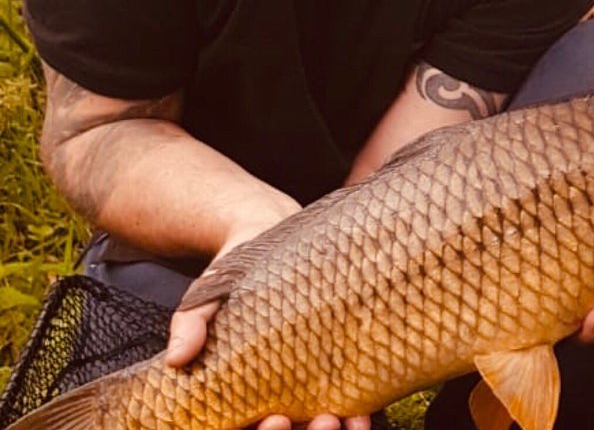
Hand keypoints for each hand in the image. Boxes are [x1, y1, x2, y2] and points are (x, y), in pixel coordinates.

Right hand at [165, 208, 374, 428]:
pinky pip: (344, 410)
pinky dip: (353, 423)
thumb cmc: (233, 276)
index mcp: (236, 392)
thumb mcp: (206, 297)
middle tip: (312, 422)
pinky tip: (360, 417)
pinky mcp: (334, 370)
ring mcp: (304, 388)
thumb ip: (190, 324)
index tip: (272, 418)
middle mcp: (271, 398)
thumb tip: (177, 357)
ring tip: (337, 422)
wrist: (272, 237)